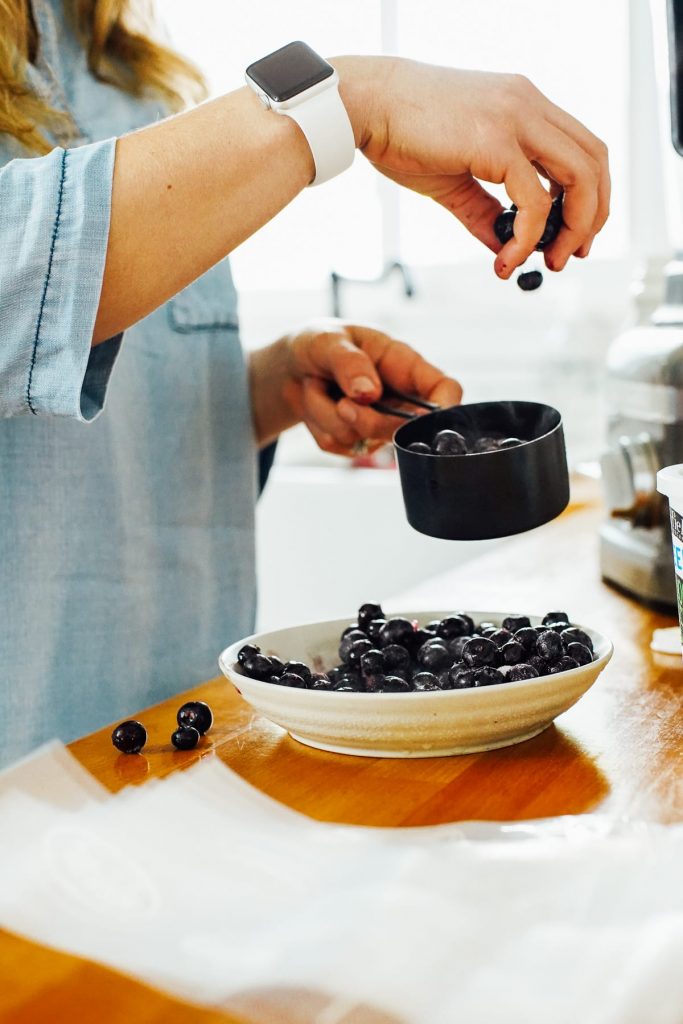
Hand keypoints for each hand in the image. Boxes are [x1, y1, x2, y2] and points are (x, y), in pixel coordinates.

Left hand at [278, 320, 461, 455]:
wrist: (292, 366)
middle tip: (340, 400)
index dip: (446, 407)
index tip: (426, 417)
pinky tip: (317, 403)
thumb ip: (349, 362)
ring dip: (327, 413)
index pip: (444, 389)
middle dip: (365, 418)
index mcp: (405, 365)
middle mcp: (398, 398)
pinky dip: (317, 425)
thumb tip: (369, 393)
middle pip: (404, 429)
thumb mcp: (328, 340)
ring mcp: (378, 424)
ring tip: (318, 385)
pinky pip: (337, 446)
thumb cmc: (320, 344)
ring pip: (362, 438)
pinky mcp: (354, 442)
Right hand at [334, 58, 609, 277]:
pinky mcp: (495, 140)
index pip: (583, 149)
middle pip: (594, 161)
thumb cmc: (401, 135)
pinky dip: (528, 238)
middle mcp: (528, 104)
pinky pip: (534, 200)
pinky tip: (506, 260)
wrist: (365, 106)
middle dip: (591, 217)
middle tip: (570, 255)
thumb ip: (485, 212)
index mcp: (524, 105)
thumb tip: (506, 250)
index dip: (591, 196)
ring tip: (546, 262)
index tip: (574, 235)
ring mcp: (516, 118)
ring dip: (572, 228)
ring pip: (579, 177)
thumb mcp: (455, 178)